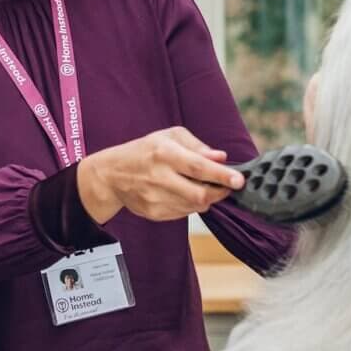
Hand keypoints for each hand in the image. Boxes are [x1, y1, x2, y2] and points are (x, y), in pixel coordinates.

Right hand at [77, 126, 244, 224]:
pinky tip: (182, 193)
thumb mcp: (169, 136)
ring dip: (205, 198)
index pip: (198, 167)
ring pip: (195, 206)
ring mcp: (155, 198)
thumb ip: (197, 146)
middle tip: (227, 186)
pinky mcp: (154, 213)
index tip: (239, 180)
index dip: (221, 175)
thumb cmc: (145, 151)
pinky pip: (184, 213)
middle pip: (199, 194)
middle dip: (219, 192)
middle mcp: (159, 177)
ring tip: (199, 185)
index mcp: (164, 153)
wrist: (112, 174)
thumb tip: (221, 158)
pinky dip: (190, 204)